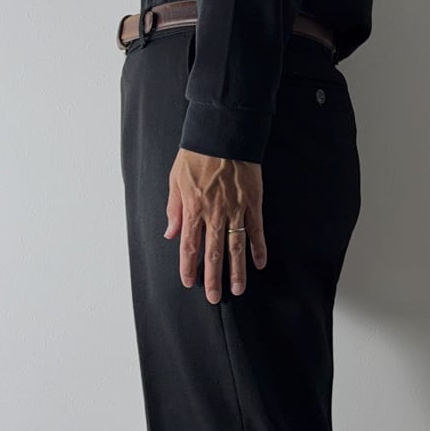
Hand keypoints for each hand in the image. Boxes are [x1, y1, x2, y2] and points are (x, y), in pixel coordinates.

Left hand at [164, 148, 267, 303]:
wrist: (223, 132)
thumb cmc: (196, 154)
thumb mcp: (176, 179)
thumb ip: (174, 209)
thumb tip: (170, 234)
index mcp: (193, 208)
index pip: (189, 245)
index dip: (188, 266)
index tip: (189, 282)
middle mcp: (214, 213)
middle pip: (212, 253)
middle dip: (213, 278)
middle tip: (214, 298)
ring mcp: (235, 209)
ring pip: (236, 247)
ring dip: (237, 271)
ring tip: (238, 289)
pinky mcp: (252, 202)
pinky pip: (256, 230)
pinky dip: (258, 248)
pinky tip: (259, 263)